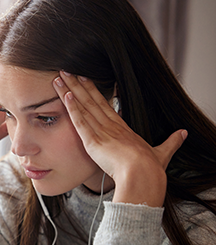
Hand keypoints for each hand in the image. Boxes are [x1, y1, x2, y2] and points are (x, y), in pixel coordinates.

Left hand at [53, 72, 186, 206]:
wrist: (143, 174)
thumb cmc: (150, 167)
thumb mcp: (161, 152)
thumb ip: (170, 142)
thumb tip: (183, 134)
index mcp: (123, 129)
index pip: (104, 106)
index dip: (94, 92)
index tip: (85, 79)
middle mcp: (110, 126)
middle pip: (91, 101)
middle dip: (78, 85)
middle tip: (67, 70)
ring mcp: (101, 132)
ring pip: (83, 107)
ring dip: (70, 92)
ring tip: (60, 77)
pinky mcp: (93, 141)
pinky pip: (80, 122)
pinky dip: (72, 109)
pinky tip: (65, 96)